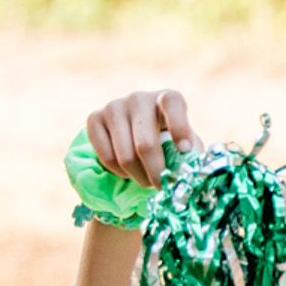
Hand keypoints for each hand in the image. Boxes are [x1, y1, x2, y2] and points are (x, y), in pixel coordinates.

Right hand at [85, 90, 203, 188]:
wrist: (137, 131)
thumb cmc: (169, 139)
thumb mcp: (186, 142)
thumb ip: (191, 154)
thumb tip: (190, 176)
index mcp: (167, 98)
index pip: (172, 102)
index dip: (179, 127)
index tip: (184, 149)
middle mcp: (139, 98)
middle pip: (145, 145)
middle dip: (156, 174)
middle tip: (162, 187)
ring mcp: (114, 106)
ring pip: (125, 157)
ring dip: (139, 177)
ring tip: (148, 180)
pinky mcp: (94, 118)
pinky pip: (106, 157)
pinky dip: (119, 172)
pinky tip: (128, 171)